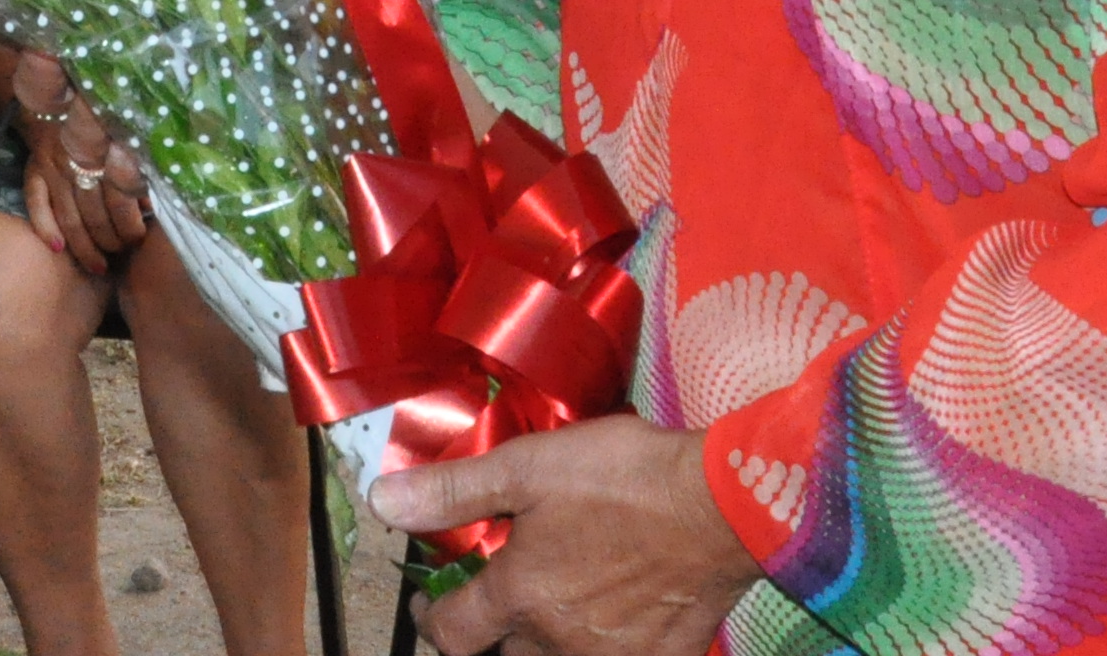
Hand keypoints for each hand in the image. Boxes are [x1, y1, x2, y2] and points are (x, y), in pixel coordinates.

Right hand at [5, 52, 150, 276]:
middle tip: (123, 254)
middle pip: (95, 211)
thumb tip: (153, 202)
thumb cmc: (100, 120)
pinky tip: (57, 250)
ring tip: (100, 267)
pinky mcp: (33, 171)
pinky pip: (36, 203)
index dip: (130, 220)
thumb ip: (137, 164)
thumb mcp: (123, 133)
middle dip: (111, 239)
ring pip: (69, 215)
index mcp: (105, 147)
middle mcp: (77, 158)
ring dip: (85, 246)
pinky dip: (45, 227)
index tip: (141, 237)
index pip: (119, 193)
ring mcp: (52, 166)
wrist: (55, 96)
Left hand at [373, 418, 755, 655]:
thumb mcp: (529, 468)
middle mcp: (557, 641)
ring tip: (545, 610)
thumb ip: (454, 492)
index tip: (430, 601)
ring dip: (540, 644)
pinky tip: (609, 620)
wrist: (723, 505)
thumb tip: (383, 501)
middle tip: (494, 599)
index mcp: (519, 596)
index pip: (450, 635)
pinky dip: (601, 648)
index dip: (429, 619)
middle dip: (488, 634)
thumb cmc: (624, 480)